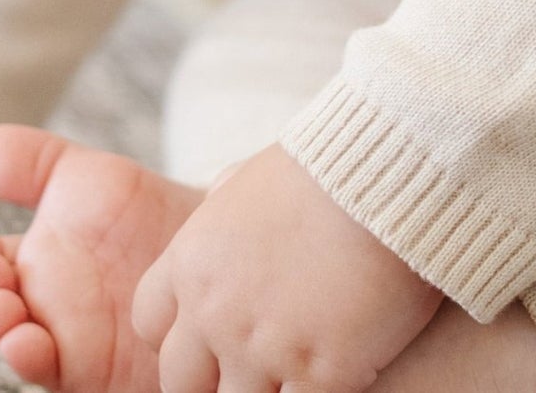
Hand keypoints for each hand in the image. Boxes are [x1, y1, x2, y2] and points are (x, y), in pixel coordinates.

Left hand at [131, 142, 444, 392]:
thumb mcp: (253, 175)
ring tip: (290, 369)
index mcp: (192, 261)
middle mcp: (215, 313)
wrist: (385, 177)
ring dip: (262, 390)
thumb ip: (225, 202)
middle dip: (210, 380)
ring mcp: (263, 349)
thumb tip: (220, 201)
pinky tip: (334, 372)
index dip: (180, 332)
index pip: (150, 322)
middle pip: (180, 383)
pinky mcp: (319, 373)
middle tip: (250, 364)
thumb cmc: (327, 165)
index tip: (209, 331)